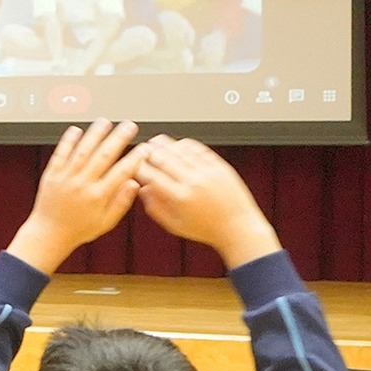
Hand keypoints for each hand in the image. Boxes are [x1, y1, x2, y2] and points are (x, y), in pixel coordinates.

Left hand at [6, 120, 145, 273]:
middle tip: (129, 126)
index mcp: (98, 196)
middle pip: (103, 156)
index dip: (135, 158)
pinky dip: (68, 141)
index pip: (121, 172)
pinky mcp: (51, 175)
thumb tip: (135, 182)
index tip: (145, 148)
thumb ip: (121, 202)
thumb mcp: (106, 222)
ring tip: (105, 122)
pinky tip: (76, 129)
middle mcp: (82, 185)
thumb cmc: (79, 229)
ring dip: (94, 135)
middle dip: (118, 139)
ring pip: (82, 151)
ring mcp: (65, 178)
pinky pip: (60, 155)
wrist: (48, 234)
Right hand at [136, 135, 280, 268]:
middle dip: (149, 152)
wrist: (238, 227)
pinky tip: (179, 144)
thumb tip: (142, 189)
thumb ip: (155, 207)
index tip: (132, 163)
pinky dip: (187, 144)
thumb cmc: (207, 229)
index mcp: (179, 198)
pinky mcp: (220, 167)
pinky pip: (200, 150)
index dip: (138, 167)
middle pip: (164, 159)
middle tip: (141, 148)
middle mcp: (193, 182)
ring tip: (156, 141)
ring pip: (181, 151)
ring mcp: (208, 173)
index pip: (151, 176)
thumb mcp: (174, 225)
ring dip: (166, 144)